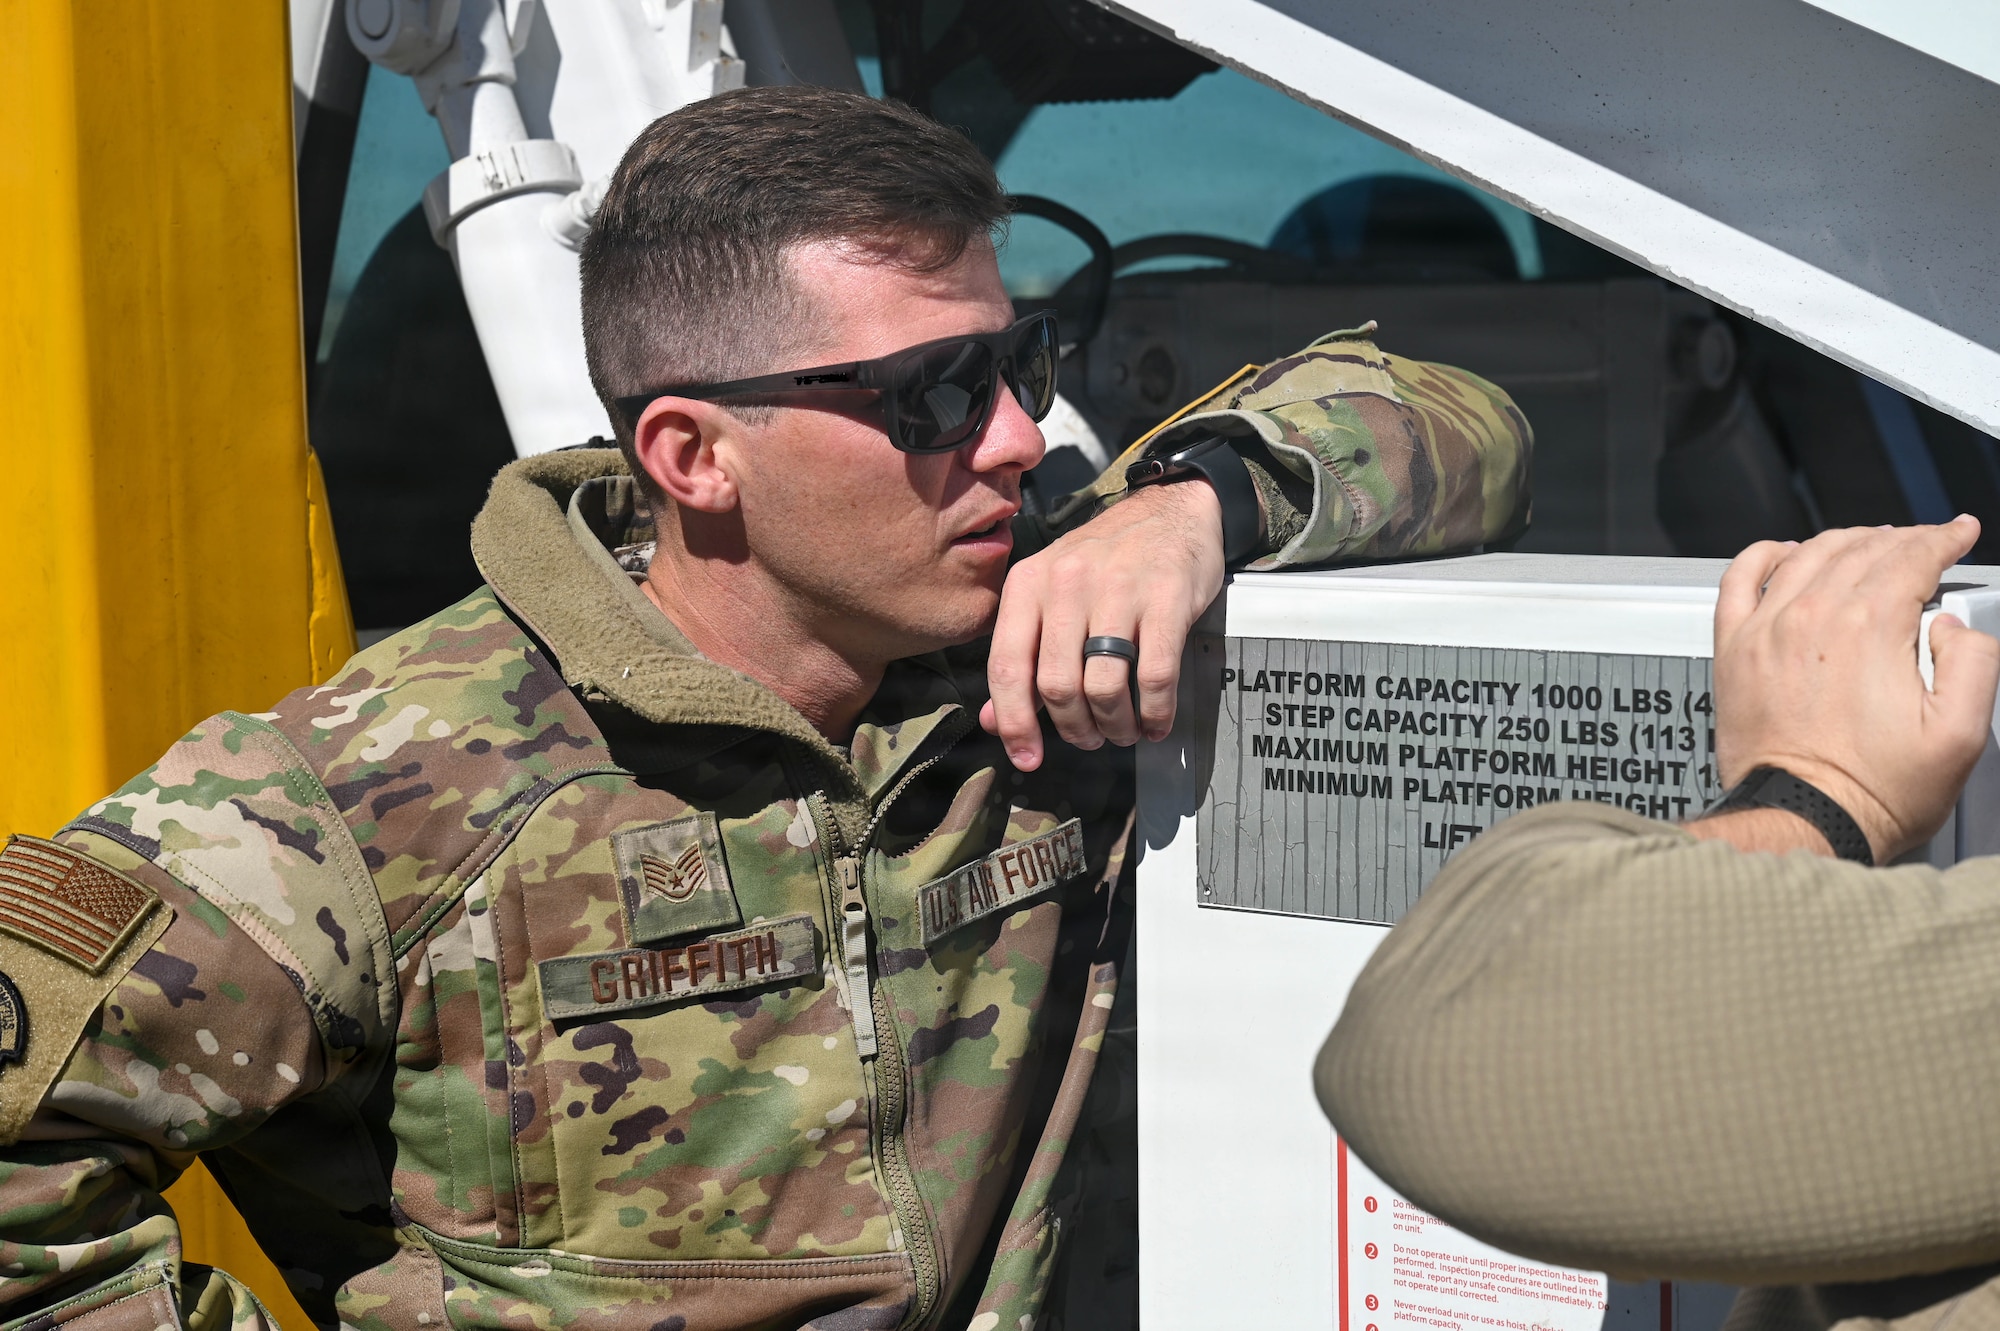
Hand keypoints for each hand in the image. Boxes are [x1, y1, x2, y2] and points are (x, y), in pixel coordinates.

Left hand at [981, 480, 1226, 769]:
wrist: (1170, 510)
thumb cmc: (1105, 563)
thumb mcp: (1051, 596)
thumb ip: (1021, 657)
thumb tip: (994, 723)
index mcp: (1027, 584)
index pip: (1007, 667)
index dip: (1015, 723)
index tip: (1028, 758)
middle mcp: (1066, 583)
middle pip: (1056, 685)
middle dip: (1074, 728)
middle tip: (1091, 738)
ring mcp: (1118, 589)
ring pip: (1102, 687)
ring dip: (1114, 725)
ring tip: (1123, 730)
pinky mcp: (1167, 598)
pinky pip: (1154, 675)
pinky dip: (1155, 712)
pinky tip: (1156, 722)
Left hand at [1705, 517, 1999, 861]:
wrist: (1804, 818)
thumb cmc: (1873, 788)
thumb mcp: (1959, 733)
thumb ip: (1973, 661)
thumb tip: (1951, 625)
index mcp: (1869, 629)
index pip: (1912, 558)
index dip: (1943, 540)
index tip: (1956, 536)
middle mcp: (1812, 619)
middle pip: (1863, 552)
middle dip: (1903, 539)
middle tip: (1925, 543)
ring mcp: (1766, 631)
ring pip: (1808, 556)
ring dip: (1846, 541)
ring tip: (1872, 542)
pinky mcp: (1733, 651)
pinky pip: (1738, 580)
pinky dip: (1764, 556)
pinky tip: (1785, 553)